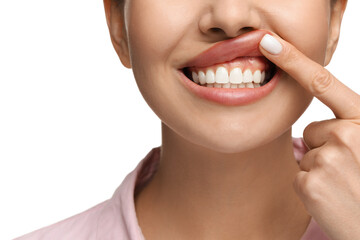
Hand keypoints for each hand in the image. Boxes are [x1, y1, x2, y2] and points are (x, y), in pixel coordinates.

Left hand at [259, 32, 359, 239]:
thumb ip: (349, 128)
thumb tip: (317, 127)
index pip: (323, 83)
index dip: (295, 60)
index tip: (269, 43)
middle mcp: (348, 134)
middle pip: (312, 129)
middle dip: (325, 147)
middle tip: (350, 170)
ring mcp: (328, 158)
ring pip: (306, 153)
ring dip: (321, 169)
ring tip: (345, 185)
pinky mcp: (310, 182)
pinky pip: (299, 175)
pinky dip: (312, 187)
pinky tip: (333, 197)